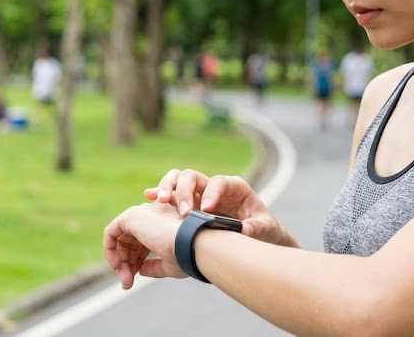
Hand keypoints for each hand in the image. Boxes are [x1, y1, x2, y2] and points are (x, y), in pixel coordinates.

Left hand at [103, 202, 183, 288]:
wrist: (193, 244)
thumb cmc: (188, 254)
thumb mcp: (169, 263)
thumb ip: (153, 266)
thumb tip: (139, 271)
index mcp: (163, 222)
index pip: (142, 240)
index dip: (136, 260)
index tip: (136, 277)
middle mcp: (152, 214)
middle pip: (129, 239)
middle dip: (126, 263)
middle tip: (127, 283)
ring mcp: (142, 213)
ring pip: (119, 237)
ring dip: (119, 261)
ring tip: (125, 279)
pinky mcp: (131, 216)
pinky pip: (111, 232)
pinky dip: (109, 249)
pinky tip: (117, 265)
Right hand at [145, 169, 296, 246]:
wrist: (258, 236)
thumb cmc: (264, 229)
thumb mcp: (266, 229)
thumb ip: (256, 227)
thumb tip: (245, 229)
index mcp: (235, 187)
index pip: (219, 182)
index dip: (211, 192)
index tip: (206, 209)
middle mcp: (214, 187)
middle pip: (193, 177)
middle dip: (185, 191)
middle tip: (182, 212)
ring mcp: (199, 194)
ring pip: (178, 180)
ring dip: (167, 188)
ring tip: (160, 202)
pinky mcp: (189, 204)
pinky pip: (171, 194)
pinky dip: (160, 193)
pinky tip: (148, 196)